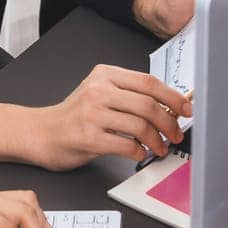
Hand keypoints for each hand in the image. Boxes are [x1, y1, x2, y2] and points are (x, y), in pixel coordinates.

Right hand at [25, 64, 190, 169]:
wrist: (42, 132)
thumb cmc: (75, 115)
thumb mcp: (100, 92)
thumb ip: (129, 94)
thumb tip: (168, 105)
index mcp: (105, 74)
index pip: (148, 82)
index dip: (172, 97)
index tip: (185, 109)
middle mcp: (98, 90)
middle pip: (148, 104)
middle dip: (169, 122)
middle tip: (176, 133)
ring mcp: (92, 114)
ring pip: (140, 125)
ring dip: (157, 140)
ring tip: (160, 147)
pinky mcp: (88, 137)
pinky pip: (126, 145)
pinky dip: (140, 151)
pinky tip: (140, 153)